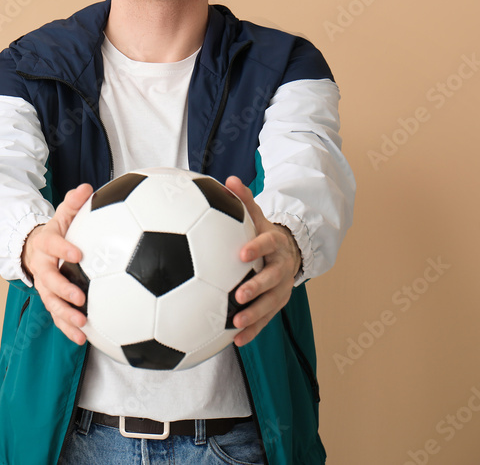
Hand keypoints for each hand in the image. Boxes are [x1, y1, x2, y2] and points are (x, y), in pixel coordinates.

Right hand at [20, 183, 93, 344]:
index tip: (78, 254)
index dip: (63, 249)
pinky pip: (57, 317)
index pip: (52, 245)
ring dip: (65, 316)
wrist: (35, 251)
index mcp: (46, 245)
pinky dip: (68, 329)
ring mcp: (45, 287)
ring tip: (81, 325)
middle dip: (63, 290)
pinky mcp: (51, 301)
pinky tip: (84, 339)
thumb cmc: (56, 232)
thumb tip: (87, 187)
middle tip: (80, 298)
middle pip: (49, 281)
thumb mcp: (62, 215)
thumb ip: (74, 203)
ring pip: (51, 303)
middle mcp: (43, 268)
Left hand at [224, 176, 301, 346]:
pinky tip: (235, 341)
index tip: (240, 254)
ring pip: (270, 304)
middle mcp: (280, 268)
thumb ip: (243, 200)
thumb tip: (230, 178)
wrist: (287, 252)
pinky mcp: (275, 304)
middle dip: (257, 287)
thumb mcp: (256, 215)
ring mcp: (280, 289)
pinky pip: (265, 320)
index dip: (255, 249)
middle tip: (239, 294)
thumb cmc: (262, 233)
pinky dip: (252, 330)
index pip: (265, 244)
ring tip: (237, 323)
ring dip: (255, 315)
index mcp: (273, 244)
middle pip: (271, 279)